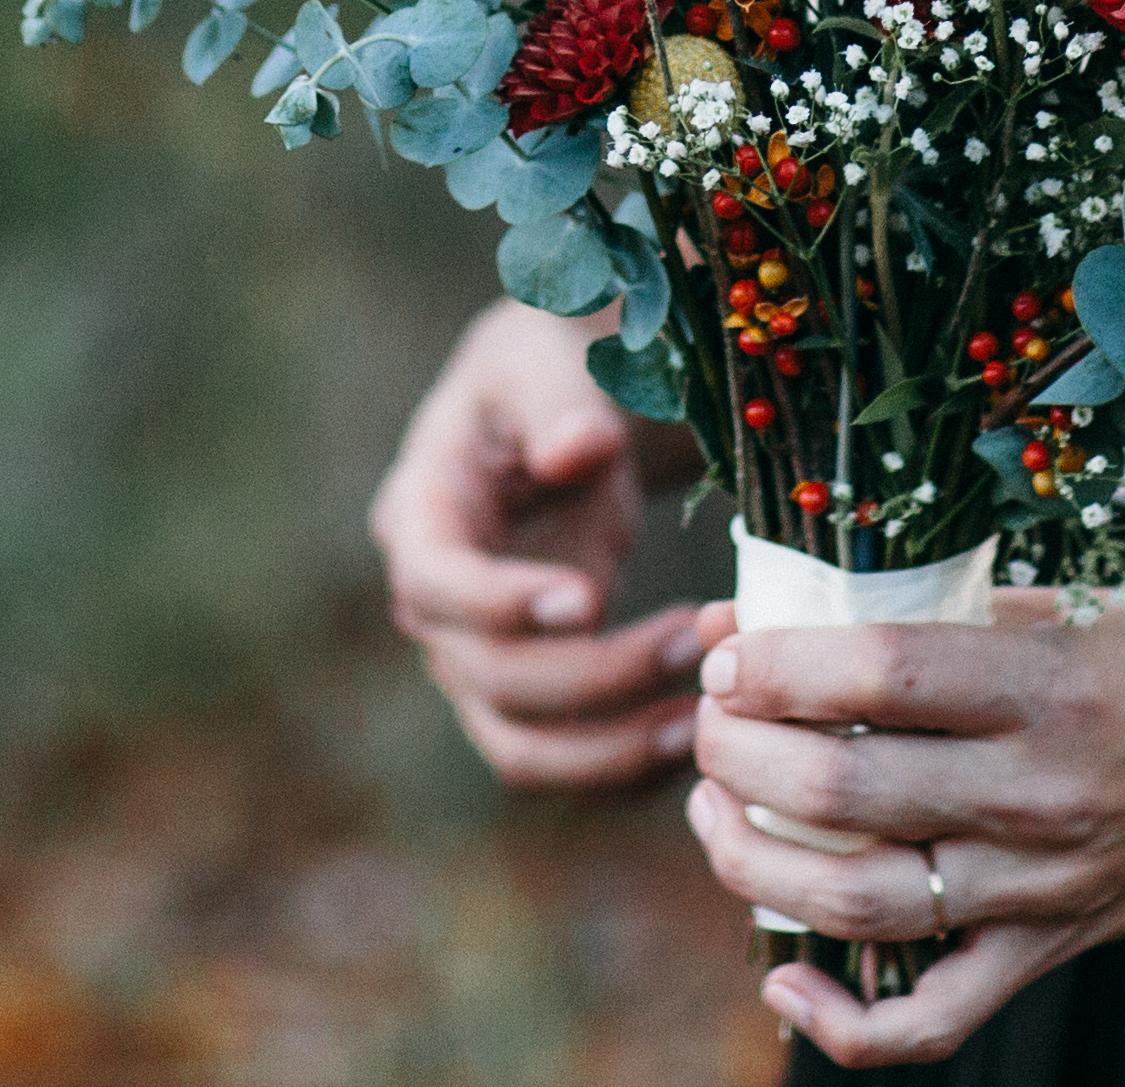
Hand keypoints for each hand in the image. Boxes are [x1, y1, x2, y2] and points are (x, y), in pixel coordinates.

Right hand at [371, 299, 729, 789]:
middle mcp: (434, 602)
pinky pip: (563, 759)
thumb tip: (575, 452)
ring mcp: (474, 656)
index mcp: (421, 511)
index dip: (502, 604)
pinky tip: (692, 734)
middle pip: (491, 678)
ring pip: (521, 746)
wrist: (556, 403)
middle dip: (598, 673)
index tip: (589, 596)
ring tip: (703, 715)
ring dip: (613, 746)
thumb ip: (561, 401)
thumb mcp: (549, 358)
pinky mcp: (528, 690)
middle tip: (699, 633)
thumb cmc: (548, 367)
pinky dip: (622, 765)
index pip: (434, 583)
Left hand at [685, 580, 1124, 1068]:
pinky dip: (840, 1020)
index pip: (877, 675)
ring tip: (715, 808)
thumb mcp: (1054, 600)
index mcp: (1047, 685)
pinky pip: (931, 1021)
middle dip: (739, 753)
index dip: (778, 665)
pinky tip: (783, 966)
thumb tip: (770, 613)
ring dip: (755, 859)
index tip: (727, 651)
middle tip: (708, 718)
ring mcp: (1045, 887)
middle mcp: (1042, 795)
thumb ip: (921, 615)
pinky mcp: (1052, 947)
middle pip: (845, 791)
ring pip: (860, 902)